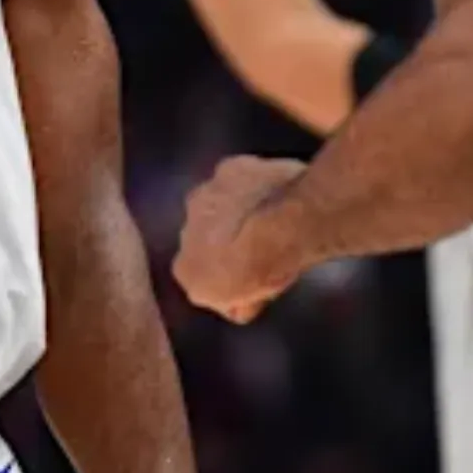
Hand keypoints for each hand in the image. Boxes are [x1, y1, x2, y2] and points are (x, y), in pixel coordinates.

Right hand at [173, 156, 306, 321]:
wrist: (288, 222)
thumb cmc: (269, 269)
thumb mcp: (252, 304)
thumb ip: (234, 303)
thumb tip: (237, 305)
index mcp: (184, 270)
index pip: (196, 275)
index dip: (221, 273)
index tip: (244, 273)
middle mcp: (184, 231)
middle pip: (201, 236)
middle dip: (221, 238)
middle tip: (255, 242)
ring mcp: (202, 196)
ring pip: (214, 204)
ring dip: (232, 208)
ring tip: (267, 214)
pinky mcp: (225, 167)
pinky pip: (235, 177)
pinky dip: (248, 182)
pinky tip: (272, 190)